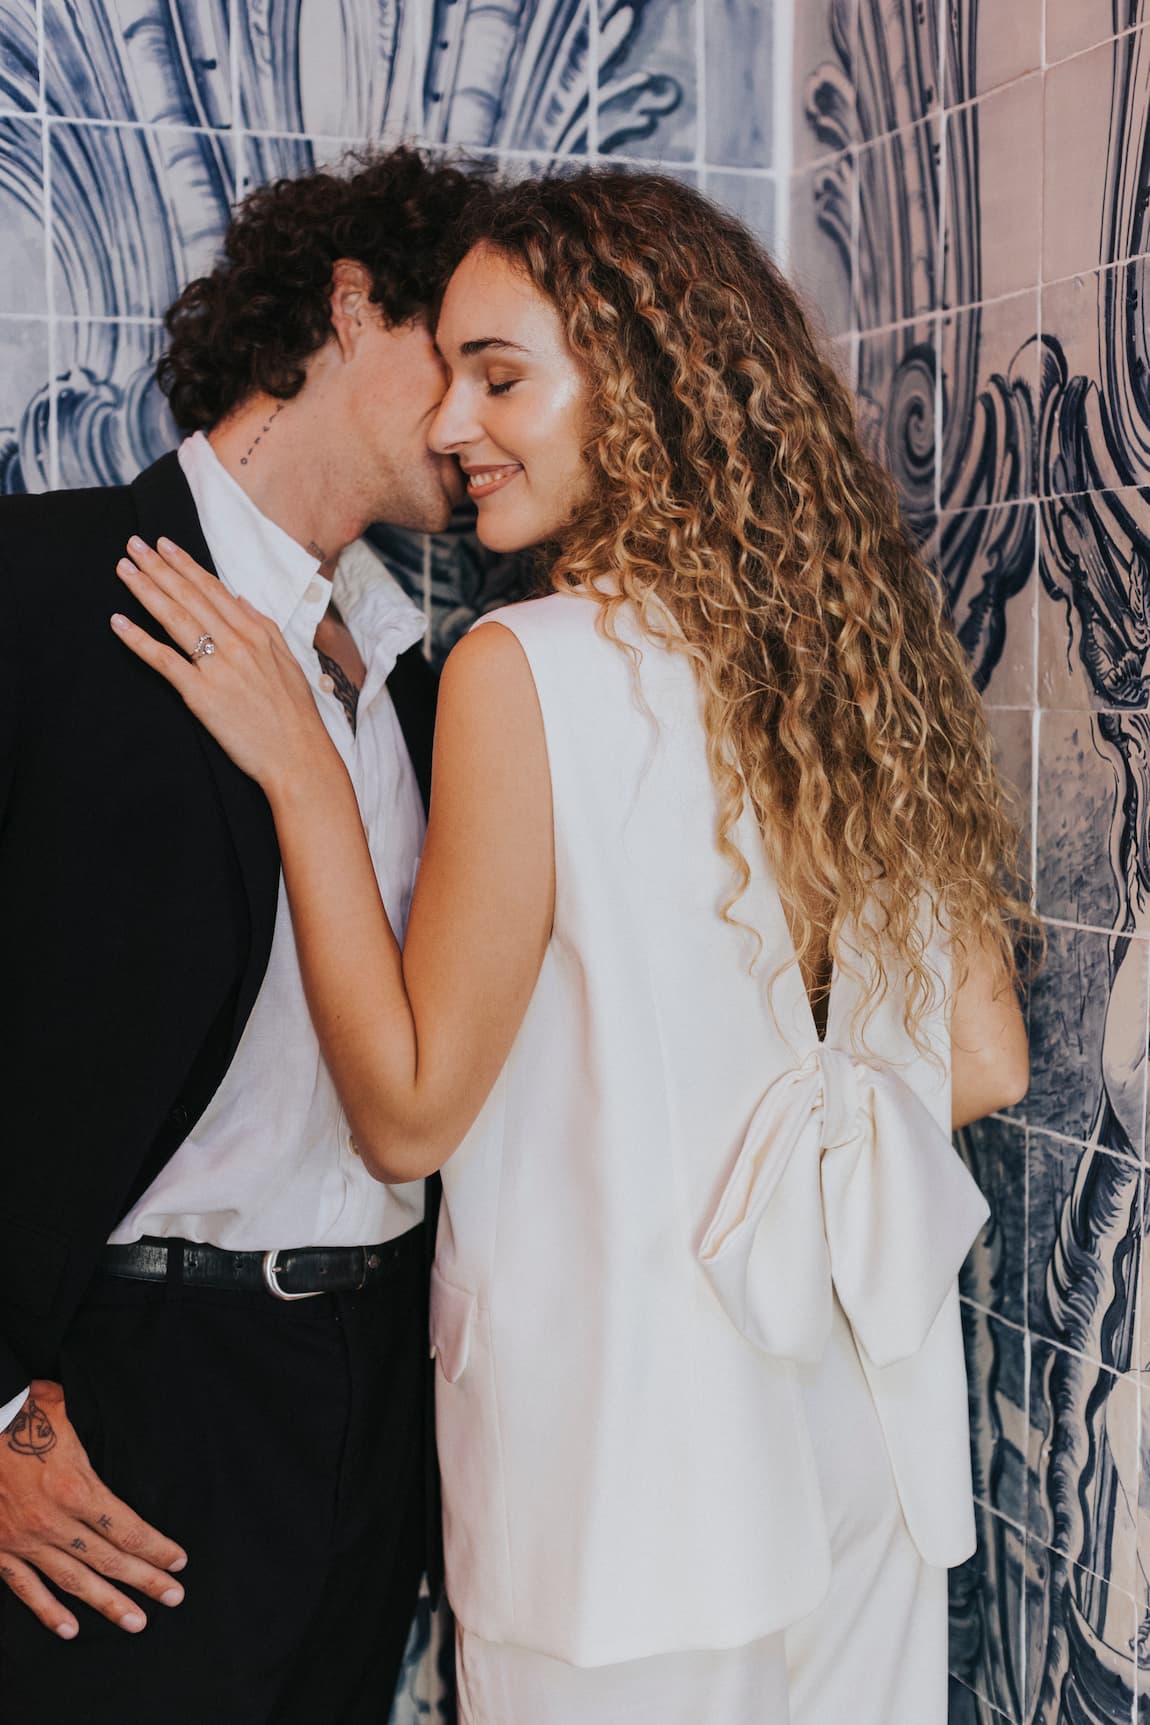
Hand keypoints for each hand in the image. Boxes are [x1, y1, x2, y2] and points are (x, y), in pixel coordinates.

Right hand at [0, 1382, 186, 1637]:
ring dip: (108, 1603)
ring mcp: (25, 1540)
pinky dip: (47, 1611)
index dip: (156, 1548)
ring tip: (136, 1622)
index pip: (128, 1529)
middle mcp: (54, 1521)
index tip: (178, 1560)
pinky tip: (70, 1629)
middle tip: (175, 1597)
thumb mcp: (64, 1411)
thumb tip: (118, 1419)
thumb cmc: (20, 1415)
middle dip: (146, 1580)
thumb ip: (91, 1429)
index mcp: (76, 1488)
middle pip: (110, 1559)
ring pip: (74, 1580)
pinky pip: (25, 1588)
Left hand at [110, 535, 334, 792]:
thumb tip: (241, 600)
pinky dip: (139, 639)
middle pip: (189, 596)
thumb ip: (264, 626)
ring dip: (146, 590)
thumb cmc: (295, 715)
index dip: (186, 565)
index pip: (214, 590)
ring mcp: (217, 667)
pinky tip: (119, 622)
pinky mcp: (201, 694)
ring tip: (125, 569)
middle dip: (159, 567)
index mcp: (256, 633)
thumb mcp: (288, 661)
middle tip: (134, 545)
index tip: (165, 545)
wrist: (298, 756)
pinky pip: (164, 660)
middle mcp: (236, 643)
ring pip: (175, 618)